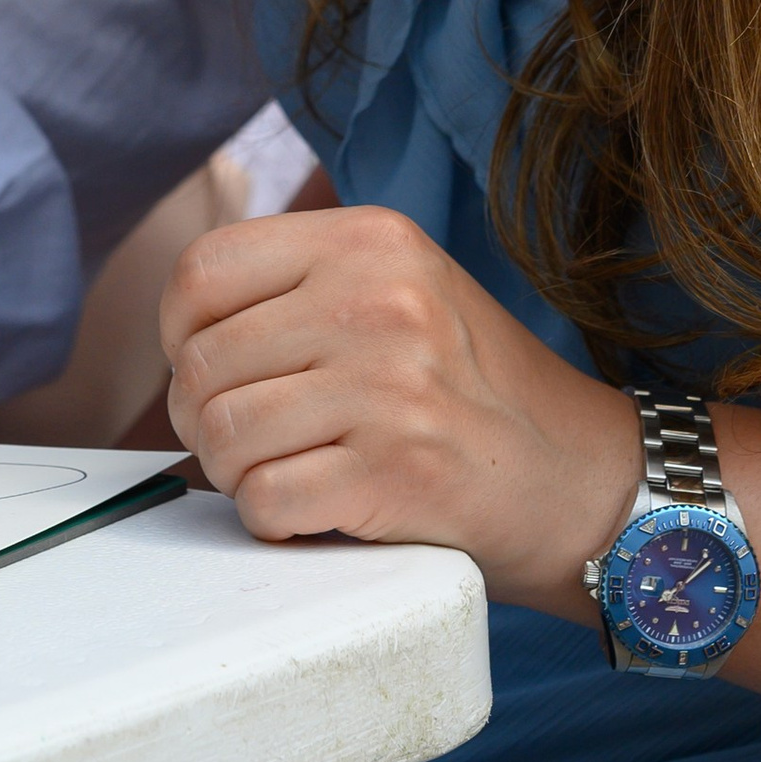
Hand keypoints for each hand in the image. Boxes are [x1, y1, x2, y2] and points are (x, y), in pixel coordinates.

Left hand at [159, 202, 638, 614]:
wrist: (580, 478)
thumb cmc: (472, 387)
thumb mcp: (402, 285)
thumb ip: (304, 282)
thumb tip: (181, 324)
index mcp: (369, 241)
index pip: (204, 269)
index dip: (180, 331)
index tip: (207, 366)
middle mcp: (377, 301)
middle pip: (202, 361)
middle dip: (201, 415)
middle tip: (243, 438)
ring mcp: (388, 388)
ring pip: (222, 433)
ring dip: (232, 472)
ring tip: (278, 470)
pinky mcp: (394, 474)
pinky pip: (265, 501)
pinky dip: (270, 519)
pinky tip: (311, 509)